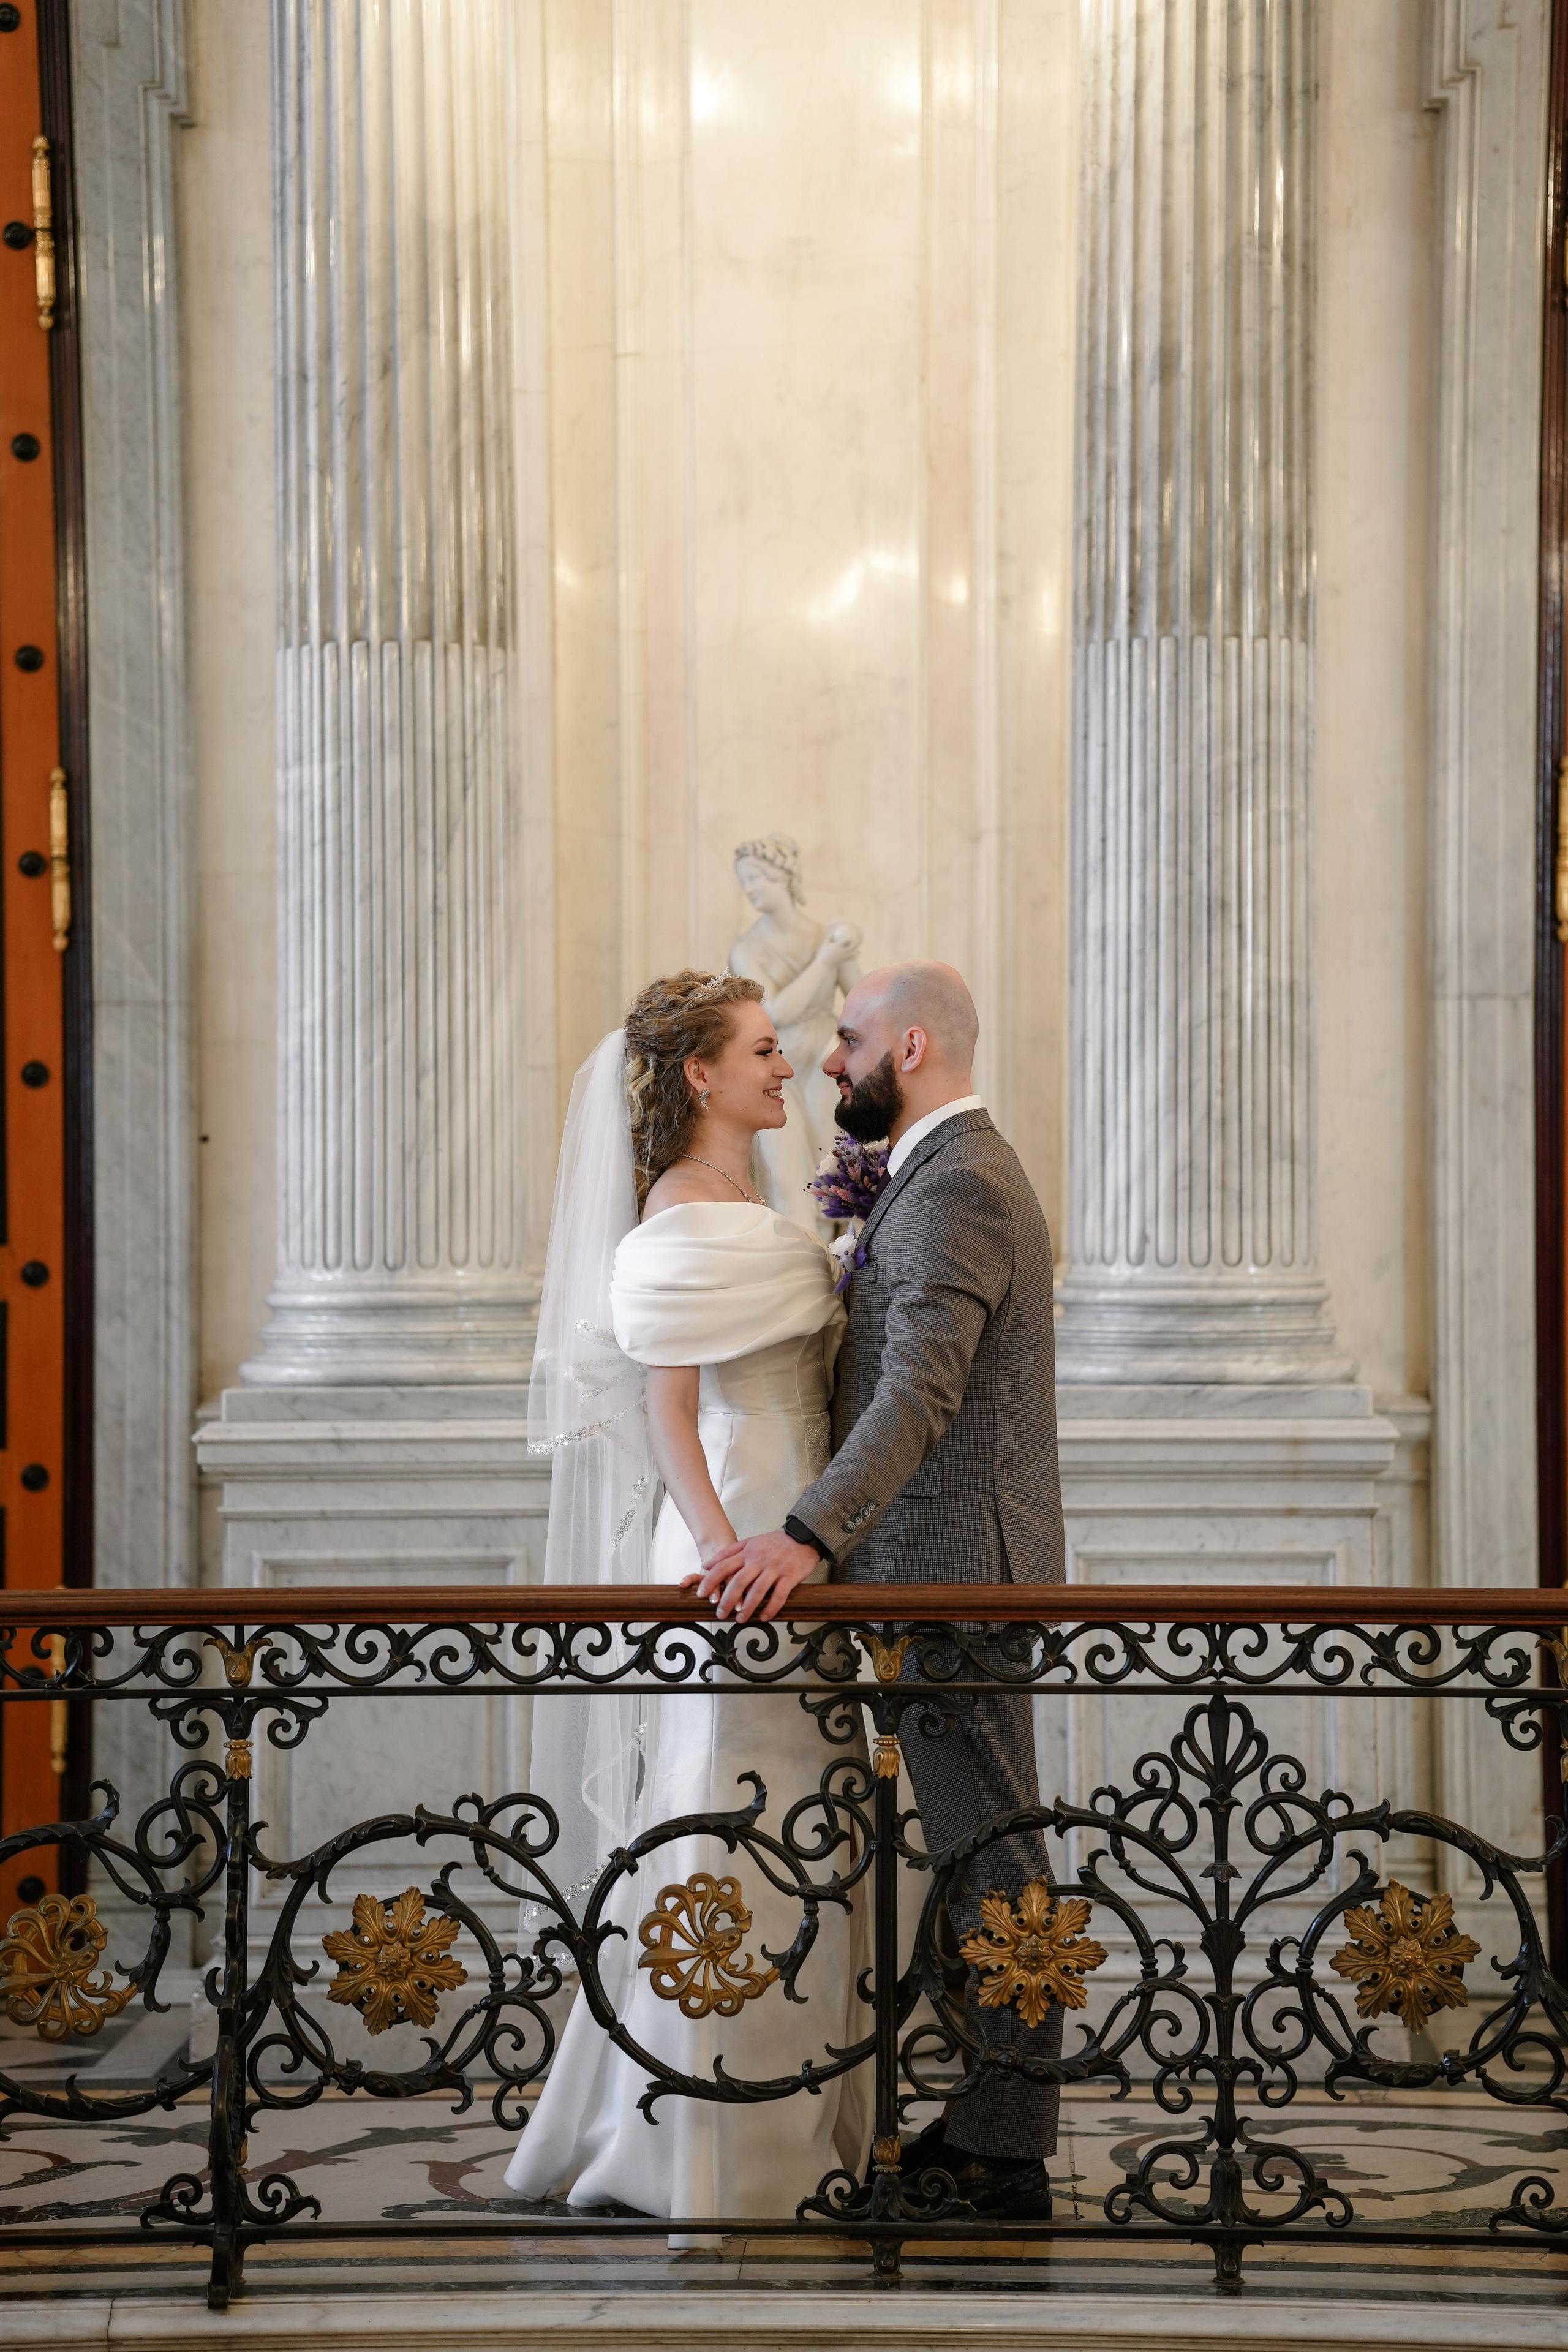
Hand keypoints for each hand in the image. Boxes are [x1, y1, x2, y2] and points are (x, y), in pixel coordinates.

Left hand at [684, 1530, 822, 1621]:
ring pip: (758, 1590)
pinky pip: (779, 1595)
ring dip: (747, 1607)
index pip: (724, 1566)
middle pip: (738, 1581)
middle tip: (720, 1614)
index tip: (701, 1594)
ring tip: (740, 1619)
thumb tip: (708, 1564)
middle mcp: (758, 1560)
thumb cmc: (774, 1542)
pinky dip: (771, 1608)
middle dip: (727, 1600)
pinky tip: (764, 1617)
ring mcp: (774, 1568)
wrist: (802, 1536)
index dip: (711, 1581)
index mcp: (747, 1553)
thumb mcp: (749, 1542)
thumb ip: (728, 1553)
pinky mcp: (790, 1576)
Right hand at [820, 920, 861, 961]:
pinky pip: (852, 959)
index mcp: (838, 945)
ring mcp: (844, 956)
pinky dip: (855, 957)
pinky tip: (856, 956)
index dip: (850, 937)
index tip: (852, 936)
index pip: (847, 940)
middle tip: (857, 942)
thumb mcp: (825, 944)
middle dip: (855, 944)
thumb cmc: (823, 954)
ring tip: (858, 950)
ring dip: (856, 952)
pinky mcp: (844, 961)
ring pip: (854, 953)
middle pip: (853, 946)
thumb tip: (833, 933)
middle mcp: (843, 951)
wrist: (824, 965)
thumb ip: (829, 938)